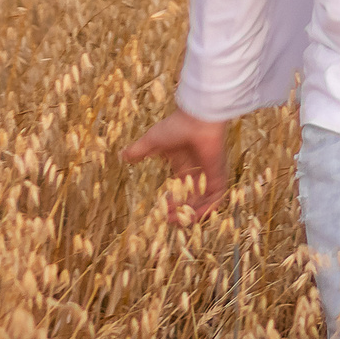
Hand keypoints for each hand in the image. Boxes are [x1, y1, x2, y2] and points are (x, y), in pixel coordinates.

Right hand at [121, 109, 230, 223]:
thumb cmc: (176, 127)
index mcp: (184, 166)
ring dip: (191, 215)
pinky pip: (216, 199)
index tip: (161, 209)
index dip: (171, 203)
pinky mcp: (218, 177)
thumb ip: (138, 151)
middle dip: (180, 212)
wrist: (196, 118)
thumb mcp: (151, 141)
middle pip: (191, 201)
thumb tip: (121, 155)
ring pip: (203, 203)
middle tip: (168, 219)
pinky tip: (192, 216)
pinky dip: (206, 210)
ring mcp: (209, 176)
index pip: (179, 191)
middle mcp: (197, 174)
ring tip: (177, 220)